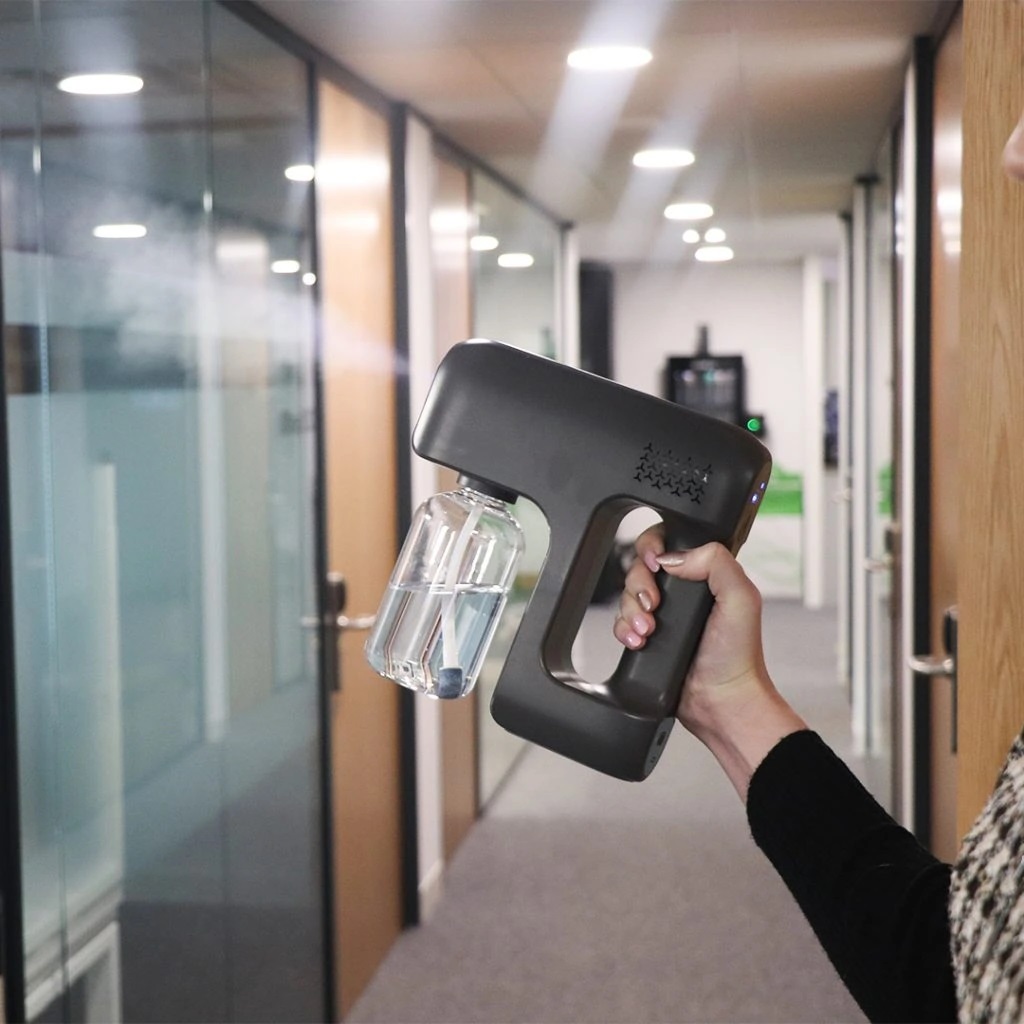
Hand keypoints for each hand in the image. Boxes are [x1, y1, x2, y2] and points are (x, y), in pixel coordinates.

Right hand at [613, 526, 805, 798]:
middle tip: (653, 605)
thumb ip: (716, 562)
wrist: (721, 702)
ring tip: (647, 631)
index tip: (654, 564)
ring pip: (627, 594)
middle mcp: (683, 591)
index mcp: (705, 574)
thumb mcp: (741, 598)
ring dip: (631, 610)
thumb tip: (674, 557)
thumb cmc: (738, 657)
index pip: (669, 542)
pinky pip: (621, 622)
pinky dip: (623, 630)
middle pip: (640, 567)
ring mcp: (663, 614)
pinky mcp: (647, 637)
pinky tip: (638, 642)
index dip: (653, 548)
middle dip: (639, 585)